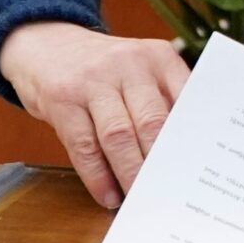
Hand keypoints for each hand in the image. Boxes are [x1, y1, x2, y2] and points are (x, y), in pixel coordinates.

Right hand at [0, 21, 189, 209]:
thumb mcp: (139, 68)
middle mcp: (128, 64)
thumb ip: (163, 99)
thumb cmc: (104, 68)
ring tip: (139, 198)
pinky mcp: (61, 99)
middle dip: (161, 163)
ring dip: (130, 173)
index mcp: (158, 57)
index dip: (192, 137)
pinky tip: (108, 195)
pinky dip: (98, 176)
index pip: (185, 100)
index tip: (198, 170)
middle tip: (169, 194)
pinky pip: (83, 145)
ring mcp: (92, 81)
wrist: (45, 43)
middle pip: (152, 121)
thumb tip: (185, 153)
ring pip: (118, 135)